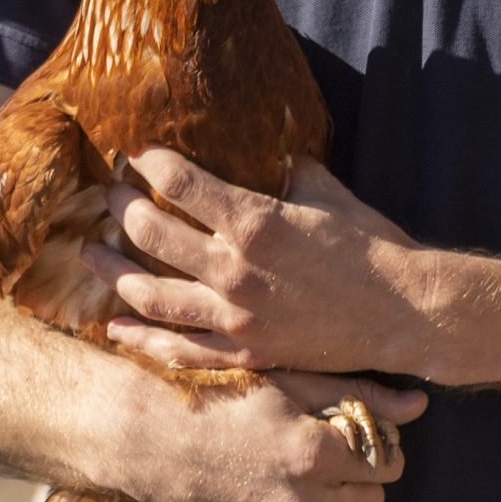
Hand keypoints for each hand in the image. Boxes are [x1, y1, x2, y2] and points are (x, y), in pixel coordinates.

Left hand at [95, 155, 437, 379]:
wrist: (405, 313)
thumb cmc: (372, 246)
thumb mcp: (326, 192)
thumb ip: (285, 169)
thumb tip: (262, 148)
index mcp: (256, 221)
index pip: (179, 181)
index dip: (150, 161)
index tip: (138, 153)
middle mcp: (236, 271)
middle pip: (151, 234)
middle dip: (122, 208)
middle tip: (111, 197)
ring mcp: (236, 318)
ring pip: (150, 294)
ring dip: (114, 270)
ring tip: (94, 252)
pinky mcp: (245, 353)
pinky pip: (179, 349)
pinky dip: (143, 337)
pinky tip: (117, 326)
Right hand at [112, 367, 428, 501]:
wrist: (146, 439)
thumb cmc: (218, 394)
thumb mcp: (288, 381)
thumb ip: (359, 395)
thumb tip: (420, 406)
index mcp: (318, 453)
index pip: (390, 461)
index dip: (377, 443)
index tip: (355, 431)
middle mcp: (306, 501)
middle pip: (372, 498)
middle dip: (358, 474)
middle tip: (324, 448)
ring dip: (324, 494)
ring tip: (281, 462)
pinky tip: (258, 485)